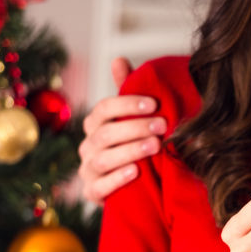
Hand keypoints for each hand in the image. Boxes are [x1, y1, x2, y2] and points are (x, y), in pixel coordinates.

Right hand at [79, 57, 165, 203]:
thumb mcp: (134, 120)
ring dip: (130, 150)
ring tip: (155, 146)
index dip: (127, 104)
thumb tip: (118, 59)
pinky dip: (117, 179)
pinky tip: (136, 171)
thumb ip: (127, 92)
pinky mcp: (92, 193)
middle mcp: (88, 146)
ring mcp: (88, 170)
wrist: (136, 188)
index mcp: (95, 125)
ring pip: (103, 158)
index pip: (104, 109)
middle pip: (106, 133)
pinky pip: (99, 187)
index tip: (154, 104)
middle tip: (162, 126)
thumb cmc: (136, 146)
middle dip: (135, 127)